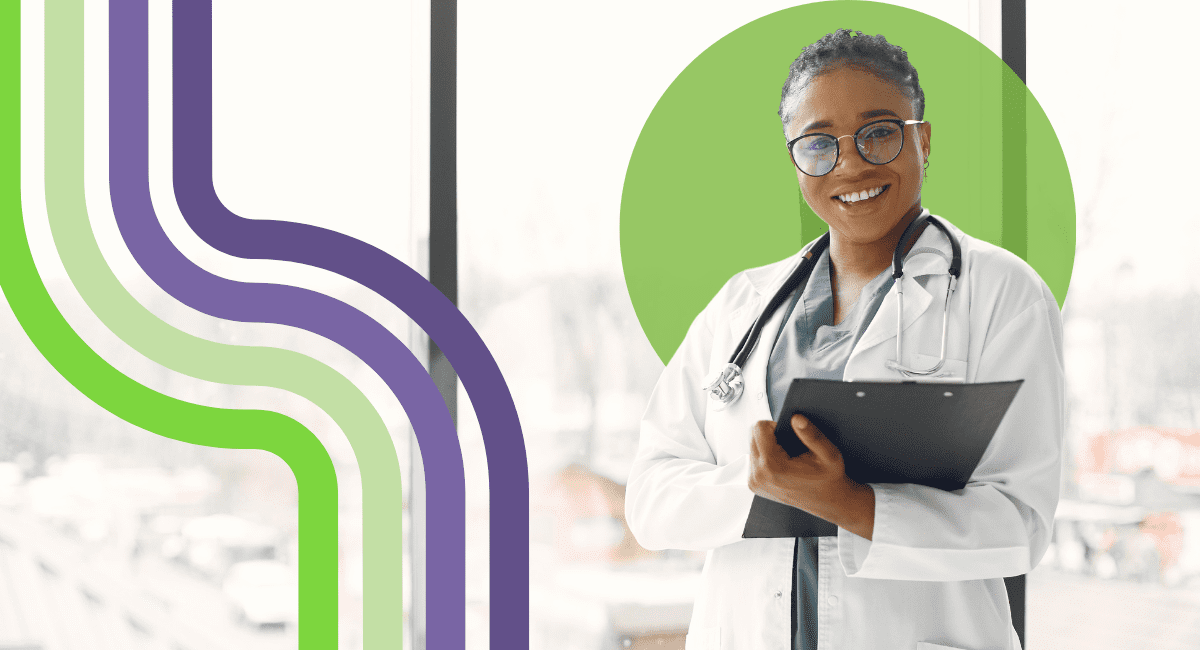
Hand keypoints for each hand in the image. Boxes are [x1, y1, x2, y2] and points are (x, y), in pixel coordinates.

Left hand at [747, 414, 875, 539]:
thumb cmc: (829, 479)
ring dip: (767, 447)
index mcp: (773, 466)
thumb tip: (796, 418)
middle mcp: (758, 475)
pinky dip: (766, 458)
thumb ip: (812, 435)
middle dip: (770, 436)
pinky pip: (754, 460)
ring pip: (752, 447)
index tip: (788, 435)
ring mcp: (754, 482)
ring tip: (787, 458)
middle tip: (789, 447)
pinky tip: (782, 466)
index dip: (775, 426)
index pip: (759, 428)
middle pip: (753, 436)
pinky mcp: (753, 485)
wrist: (828, 502)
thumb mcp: (829, 454)